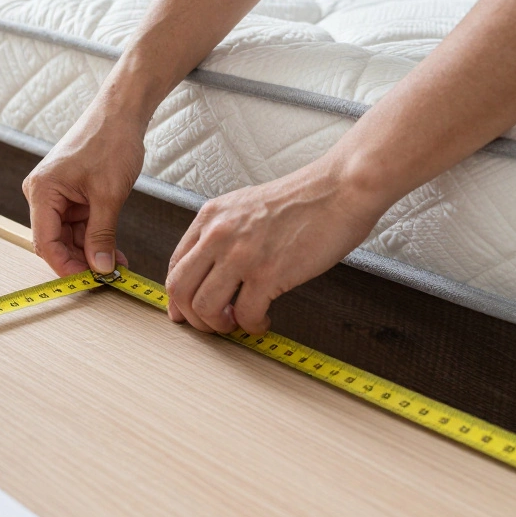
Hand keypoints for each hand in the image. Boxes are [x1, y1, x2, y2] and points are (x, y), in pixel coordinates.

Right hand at [23, 93, 143, 276]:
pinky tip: (113, 251)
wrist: (120, 114)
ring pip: (68, 237)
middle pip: (54, 242)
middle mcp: (42, 194)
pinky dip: (95, 239)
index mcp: (42, 191)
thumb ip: (102, 235)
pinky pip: (78, 225)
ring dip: (91, 252)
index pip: (45, 242)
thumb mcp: (109, 195)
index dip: (65, 266)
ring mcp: (55, 195)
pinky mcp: (69, 195)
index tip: (88, 282)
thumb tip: (100, 267)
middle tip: (107, 277)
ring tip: (117, 266)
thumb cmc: (110, 141)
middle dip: (80, 261)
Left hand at [165, 160, 389, 334]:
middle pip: (180, 289)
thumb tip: (210, 270)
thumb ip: (223, 233)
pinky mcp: (268, 273)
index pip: (175, 264)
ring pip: (205, 307)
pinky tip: (262, 321)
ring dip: (219, 325)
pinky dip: (252, 326)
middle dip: (192, 317)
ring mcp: (241, 254)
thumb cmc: (302, 199)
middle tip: (211, 324)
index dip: (177, 296)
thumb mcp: (245, 206)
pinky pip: (245, 315)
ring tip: (237, 323)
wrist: (340, 189)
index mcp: (211, 216)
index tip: (185, 312)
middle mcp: (219, 234)